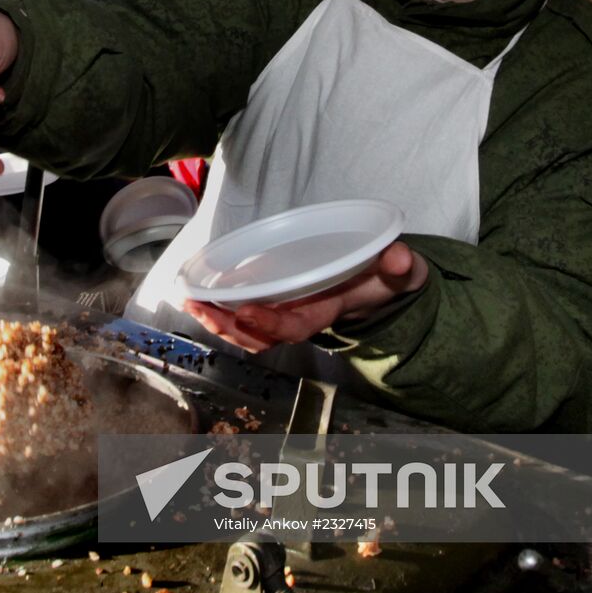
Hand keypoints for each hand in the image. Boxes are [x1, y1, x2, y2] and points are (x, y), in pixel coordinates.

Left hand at [181, 241, 427, 352]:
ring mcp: (286, 313)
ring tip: (190, 302)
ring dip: (217, 320)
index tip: (246, 310)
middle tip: (200, 307)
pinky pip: (242, 316)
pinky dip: (219, 310)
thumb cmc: (383, 277)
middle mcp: (301, 318)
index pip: (294, 326)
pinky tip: (197, 297)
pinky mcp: (275, 302)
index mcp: (326, 312)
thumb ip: (401, 267)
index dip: (270, 323)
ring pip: (246, 330)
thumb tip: (400, 257)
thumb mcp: (399, 272)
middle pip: (260, 335)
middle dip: (229, 326)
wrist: (378, 284)